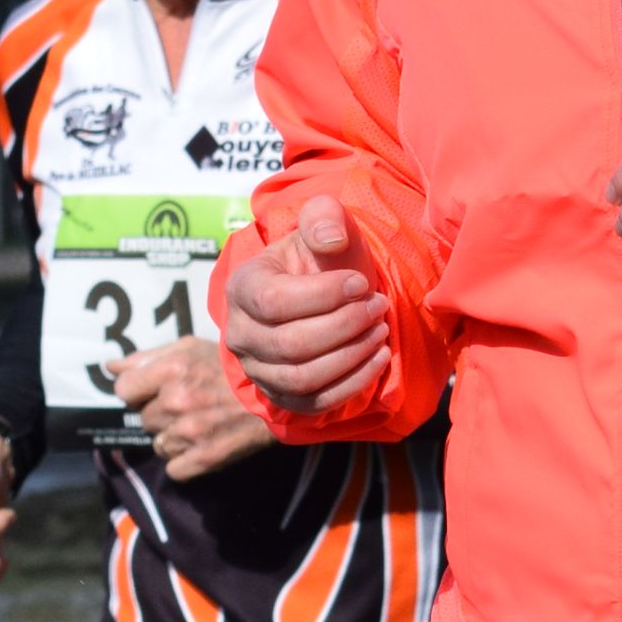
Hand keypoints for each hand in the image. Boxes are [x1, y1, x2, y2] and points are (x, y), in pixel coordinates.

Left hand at [114, 336, 279, 481]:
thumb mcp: (191, 349)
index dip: (138, 391)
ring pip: (158, 445)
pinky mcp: (203, 459)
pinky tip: (204, 445)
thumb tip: (110, 366)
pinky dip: (186, 461)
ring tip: (200, 425)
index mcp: (170, 371)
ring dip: (174, 438)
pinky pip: (174, 469)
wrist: (278, 396)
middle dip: (161, 414)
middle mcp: (175, 402)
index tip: (156, 390)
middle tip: (189, 405)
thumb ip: (147, 358)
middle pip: (143, 419)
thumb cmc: (232, 368)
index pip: (123, 390)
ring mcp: (189, 433)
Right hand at [226, 194, 392, 413]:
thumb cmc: (319, 260)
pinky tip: (379, 358)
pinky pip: (315, 403)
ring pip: (303, 377)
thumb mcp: (322, 227)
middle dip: (345, 325)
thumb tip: (332, 239)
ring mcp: (258, 370)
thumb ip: (324, 218)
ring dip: (351, 355)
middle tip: (379, 306)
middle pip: (291, 344)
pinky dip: (353, 384)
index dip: (324, 295)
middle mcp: (240, 334)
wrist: (321, 294)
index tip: (361, 283)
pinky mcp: (281, 397)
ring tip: (381, 330)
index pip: (274, 301)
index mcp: (242, 288)